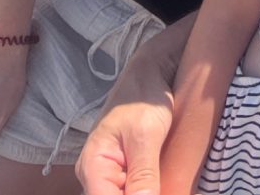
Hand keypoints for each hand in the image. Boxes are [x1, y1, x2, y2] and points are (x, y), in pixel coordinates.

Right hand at [76, 66, 173, 194]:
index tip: (159, 192)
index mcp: (92, 166)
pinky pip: (129, 190)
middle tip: (166, 186)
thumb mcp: (147, 135)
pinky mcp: (122, 171)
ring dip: (145, 192)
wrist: (148, 76)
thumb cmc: (143, 98)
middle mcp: (94, 175)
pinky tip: (163, 185)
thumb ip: (143, 173)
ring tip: (165, 183)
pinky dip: (146, 190)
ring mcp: (106, 174)